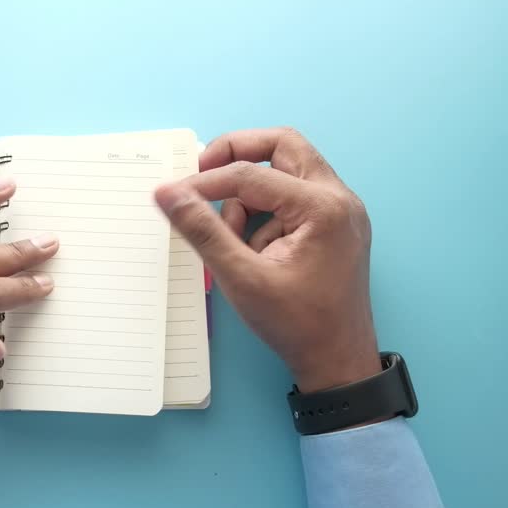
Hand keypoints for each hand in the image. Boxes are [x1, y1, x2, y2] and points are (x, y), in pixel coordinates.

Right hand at [155, 127, 379, 392]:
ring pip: (288, 170)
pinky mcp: (334, 225)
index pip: (252, 175)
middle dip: (237, 155)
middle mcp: (339, 198)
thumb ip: (202, 230)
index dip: (206, 182)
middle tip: (202, 173)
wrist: (338, 361)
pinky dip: (266, 213)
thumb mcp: (241, 278)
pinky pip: (293, 198)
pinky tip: (254, 252)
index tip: (173, 195)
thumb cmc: (296, 324)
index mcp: (323, 207)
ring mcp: (341, 210)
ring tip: (233, 239)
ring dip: (251, 193)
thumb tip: (167, 193)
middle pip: (282, 146)